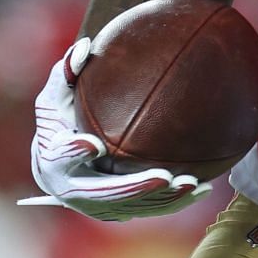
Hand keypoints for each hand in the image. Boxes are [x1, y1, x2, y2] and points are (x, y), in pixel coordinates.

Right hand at [21, 37, 208, 221]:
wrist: (59, 162)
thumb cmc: (60, 120)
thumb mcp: (56, 97)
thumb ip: (66, 73)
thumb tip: (83, 46)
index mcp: (52, 161)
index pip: (60, 158)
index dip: (74, 153)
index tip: (94, 143)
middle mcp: (72, 191)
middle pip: (104, 194)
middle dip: (134, 188)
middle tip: (163, 176)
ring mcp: (97, 207)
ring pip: (133, 207)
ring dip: (164, 199)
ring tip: (192, 183)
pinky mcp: (119, 212)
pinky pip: (150, 210)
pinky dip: (176, 203)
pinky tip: (204, 188)